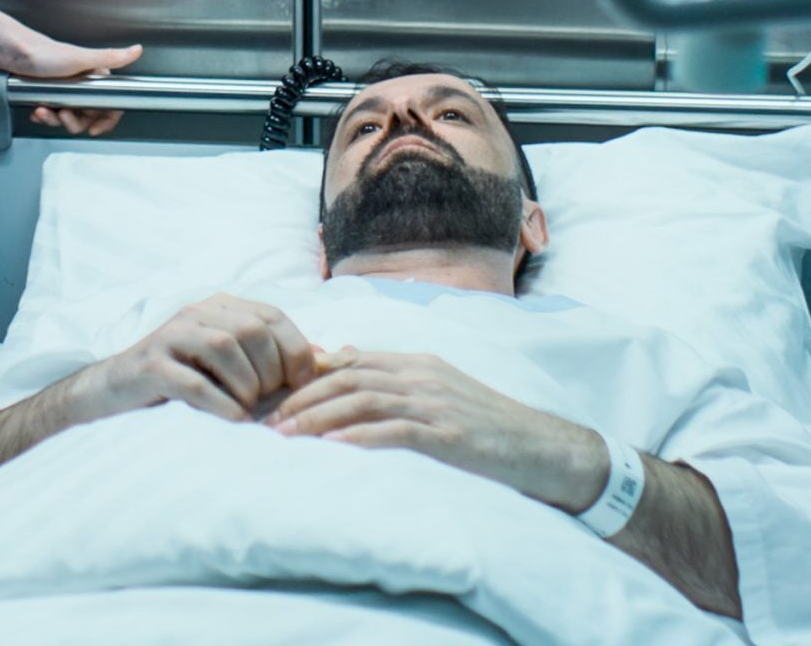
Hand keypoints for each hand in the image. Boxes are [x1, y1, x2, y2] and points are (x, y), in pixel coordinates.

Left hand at [5, 38, 142, 135]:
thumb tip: (136, 51)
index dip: (105, 120)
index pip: (110, 104)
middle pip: (87, 116)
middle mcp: (81, 84)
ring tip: (44, 111)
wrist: (12, 52)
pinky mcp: (48, 93)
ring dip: (55, 119)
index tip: (94, 128)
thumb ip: (111, 58)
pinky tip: (37, 110)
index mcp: (93, 75)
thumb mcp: (81, 58)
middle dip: (73, 121)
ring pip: (67, 117)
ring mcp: (64, 90)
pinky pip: (51, 114)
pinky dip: (44, 115)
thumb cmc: (44, 53)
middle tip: (64, 115)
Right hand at [79, 294, 321, 423]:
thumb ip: (274, 356)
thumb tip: (328, 357)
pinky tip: (233, 420)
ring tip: (248, 409)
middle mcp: (197, 313)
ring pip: (223, 348)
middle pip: (251, 330)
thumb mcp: (231, 363)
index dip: (295, 349)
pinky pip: (193, 381)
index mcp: (221, 307)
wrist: (118, 391)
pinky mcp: (151, 365)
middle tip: (269, 400)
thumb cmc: (185, 378)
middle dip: (270, 370)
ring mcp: (170, 336)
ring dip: (245, 385)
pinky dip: (220, 403)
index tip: (303, 383)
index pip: (272, 315)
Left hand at [268, 349, 608, 511]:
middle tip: (267, 422)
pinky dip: (358, 439)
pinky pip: (394, 431)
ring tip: (286, 438)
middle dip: (302, 398)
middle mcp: (422, 376)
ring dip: (319, 419)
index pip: (350, 361)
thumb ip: (392, 378)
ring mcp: (435, 403)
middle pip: (348, 377)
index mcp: (417, 364)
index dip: (308, 378)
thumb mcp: (438, 391)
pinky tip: (332, 450)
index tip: (274, 399)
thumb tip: (341, 359)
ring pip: (362, 400)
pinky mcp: (448, 433)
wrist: (543, 449)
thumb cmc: (487, 427)